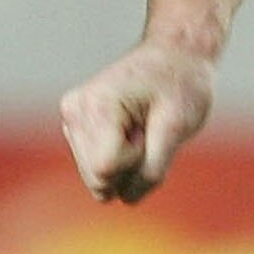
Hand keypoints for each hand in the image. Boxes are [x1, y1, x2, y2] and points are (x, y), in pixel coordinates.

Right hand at [60, 40, 217, 203]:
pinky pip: (98, 167)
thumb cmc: (182, 84)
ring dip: (127, 161)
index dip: (138, 161)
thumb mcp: (178, 125)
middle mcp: (74, 112)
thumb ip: (154, 166)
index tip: (151, 131)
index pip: (106, 170)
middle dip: (131, 165)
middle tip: (148, 130)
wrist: (176, 54)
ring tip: (142, 127)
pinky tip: (132, 128)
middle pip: (98, 178)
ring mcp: (71, 119)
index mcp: (96, 107)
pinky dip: (121, 157)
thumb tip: (127, 200)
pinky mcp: (76, 126)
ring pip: (96, 176)